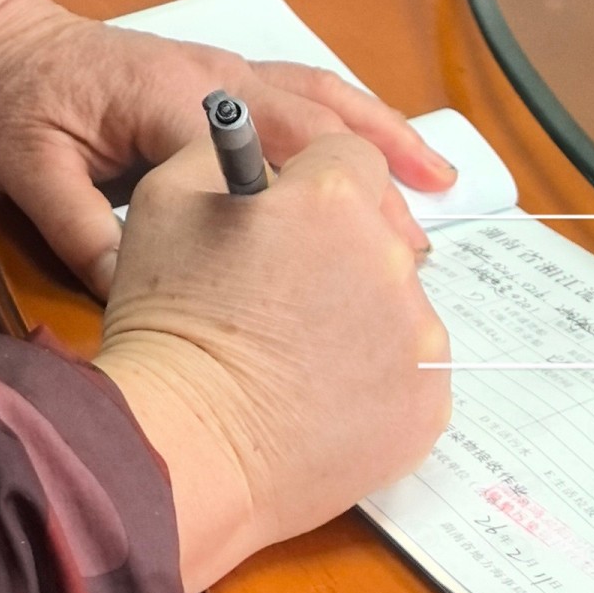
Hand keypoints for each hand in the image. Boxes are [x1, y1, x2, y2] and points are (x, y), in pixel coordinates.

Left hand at [0, 0, 455, 293]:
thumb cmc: (11, 103)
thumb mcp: (28, 170)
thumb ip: (80, 230)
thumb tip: (137, 296)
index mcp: (166, 96)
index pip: (255, 150)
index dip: (306, 204)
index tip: (352, 256)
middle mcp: (209, 71)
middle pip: (308, 119)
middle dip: (367, 176)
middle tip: (414, 246)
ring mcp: (221, 65)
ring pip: (318, 92)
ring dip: (378, 133)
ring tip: (439, 182)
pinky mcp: (223, 73)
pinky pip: (302, 88)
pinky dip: (353, 115)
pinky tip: (388, 148)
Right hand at [95, 129, 452, 591]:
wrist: (183, 447)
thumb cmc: (166, 322)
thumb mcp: (166, 198)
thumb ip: (223, 151)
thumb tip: (253, 146)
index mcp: (332, 197)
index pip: (349, 157)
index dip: (312, 183)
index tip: (287, 216)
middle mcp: (391, 259)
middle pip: (378, 232)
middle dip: (337, 249)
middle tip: (280, 291)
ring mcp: (419, 339)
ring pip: (396, 303)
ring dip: (359, 313)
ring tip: (294, 352)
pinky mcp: (427, 407)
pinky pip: (410, 371)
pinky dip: (376, 378)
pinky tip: (321, 393)